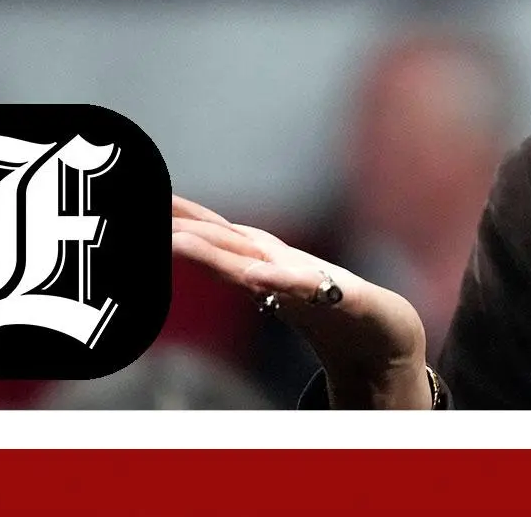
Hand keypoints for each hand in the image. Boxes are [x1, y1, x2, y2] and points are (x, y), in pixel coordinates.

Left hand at [170, 194, 431, 408]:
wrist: (387, 333)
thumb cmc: (328, 310)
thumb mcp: (275, 295)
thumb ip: (243, 277)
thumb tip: (196, 262)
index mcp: (265, 261)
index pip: (213, 236)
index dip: (179, 217)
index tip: (143, 197)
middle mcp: (284, 263)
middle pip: (227, 243)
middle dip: (186, 227)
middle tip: (147, 207)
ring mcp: (313, 279)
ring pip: (257, 263)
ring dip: (217, 250)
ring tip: (177, 239)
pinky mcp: (345, 298)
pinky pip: (310, 290)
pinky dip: (281, 279)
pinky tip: (256, 275)